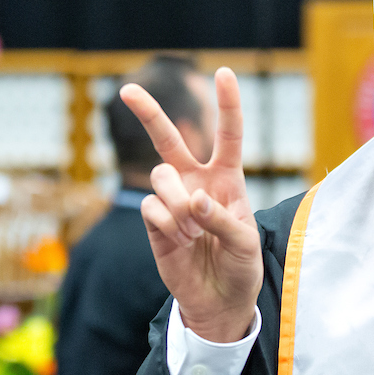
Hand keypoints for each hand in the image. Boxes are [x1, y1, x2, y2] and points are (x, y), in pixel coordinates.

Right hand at [120, 67, 261, 342]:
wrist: (217, 302)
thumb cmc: (240, 268)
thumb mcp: (246, 245)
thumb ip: (223, 220)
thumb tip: (193, 201)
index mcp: (227, 179)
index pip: (228, 135)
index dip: (227, 104)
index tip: (224, 72)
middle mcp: (196, 182)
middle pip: (170, 140)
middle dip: (148, 113)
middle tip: (127, 89)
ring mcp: (172, 201)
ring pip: (162, 177)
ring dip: (178, 203)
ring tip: (193, 232)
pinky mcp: (154, 222)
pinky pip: (152, 208)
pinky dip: (168, 225)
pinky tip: (181, 242)